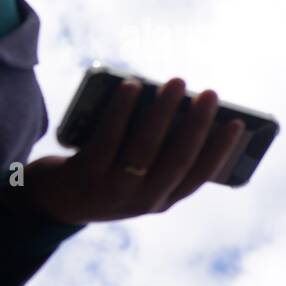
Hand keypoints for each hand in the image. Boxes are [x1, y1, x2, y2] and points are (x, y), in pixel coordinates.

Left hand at [9, 77, 244, 225]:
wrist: (49, 202)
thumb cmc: (102, 177)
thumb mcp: (136, 176)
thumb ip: (158, 154)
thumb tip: (177, 107)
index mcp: (162, 201)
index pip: (200, 176)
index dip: (220, 150)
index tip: (236, 123)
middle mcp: (143, 201)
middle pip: (177, 160)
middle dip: (197, 124)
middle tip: (209, 93)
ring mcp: (113, 191)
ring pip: (146, 148)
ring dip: (163, 111)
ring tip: (175, 83)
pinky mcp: (85, 177)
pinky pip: (108, 137)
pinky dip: (122, 109)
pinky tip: (130, 86)